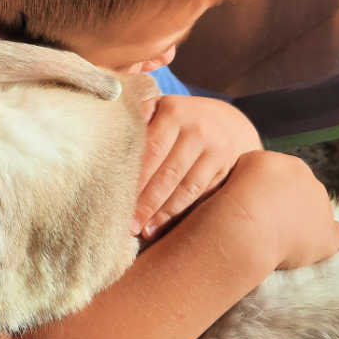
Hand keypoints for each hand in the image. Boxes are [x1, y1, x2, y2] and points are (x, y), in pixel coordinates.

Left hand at [132, 95, 261, 239]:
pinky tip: (163, 227)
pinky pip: (201, 195)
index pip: (152, 150)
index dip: (137, 176)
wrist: (231, 123)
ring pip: (186, 188)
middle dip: (147, 201)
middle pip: (168, 172)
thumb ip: (139, 117)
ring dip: (163, 213)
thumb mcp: (162, 108)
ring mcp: (216, 151)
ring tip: (143, 230)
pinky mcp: (225, 170)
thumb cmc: (182, 119)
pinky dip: (181, 213)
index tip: (118, 196)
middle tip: (128, 223)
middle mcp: (198, 131)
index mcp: (174, 113)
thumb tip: (107, 135)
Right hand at [224, 150, 338, 269]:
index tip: (250, 203)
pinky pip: (335, 234)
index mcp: (284, 163)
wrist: (242, 226)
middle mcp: (307, 179)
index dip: (265, 190)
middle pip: (299, 190)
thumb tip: (242, 182)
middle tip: (262, 220)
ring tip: (275, 236)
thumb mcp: (230, 173)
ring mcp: (321, 206)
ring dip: (302, 220)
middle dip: (285, 203)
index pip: (279, 174)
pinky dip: (324, 239)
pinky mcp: (327, 234)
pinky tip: (307, 245)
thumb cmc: (227, 202)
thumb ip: (245, 174)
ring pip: (316, 210)